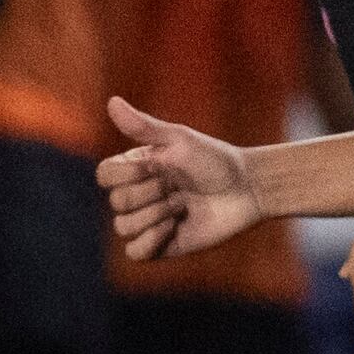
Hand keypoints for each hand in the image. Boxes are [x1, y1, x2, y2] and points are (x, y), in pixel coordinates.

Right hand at [101, 97, 264, 258]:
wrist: (249, 189)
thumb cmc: (216, 160)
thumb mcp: (180, 139)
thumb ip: (143, 126)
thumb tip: (111, 100)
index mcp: (134, 170)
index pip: (104, 176)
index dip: (129, 174)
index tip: (159, 165)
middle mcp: (137, 196)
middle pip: (117, 202)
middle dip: (151, 194)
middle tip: (180, 188)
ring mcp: (149, 221)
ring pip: (123, 227)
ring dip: (156, 216)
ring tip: (182, 206)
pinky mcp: (163, 246)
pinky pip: (134, 253)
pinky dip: (150, 241)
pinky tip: (174, 228)